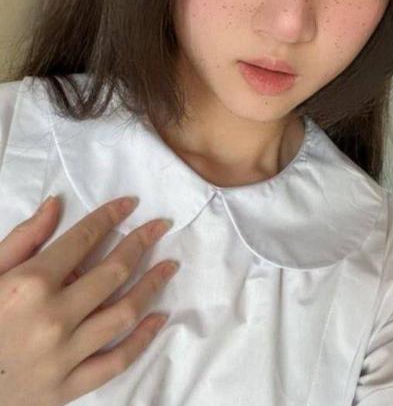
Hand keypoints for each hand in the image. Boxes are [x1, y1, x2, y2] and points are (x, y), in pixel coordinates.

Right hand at [0, 195, 178, 405]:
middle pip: (114, 272)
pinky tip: (160, 318)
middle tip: (160, 226)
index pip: (84, 239)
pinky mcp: (67, 388)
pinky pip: (116, 361)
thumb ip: (23, 238)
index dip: (110, 217)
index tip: (130, 204)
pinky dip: (143, 339)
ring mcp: (64, 356)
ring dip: (152, 285)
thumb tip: (56, 204)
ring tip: (170, 265)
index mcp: (31, 283)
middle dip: (141, 242)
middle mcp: (53, 317)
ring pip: (124, 313)